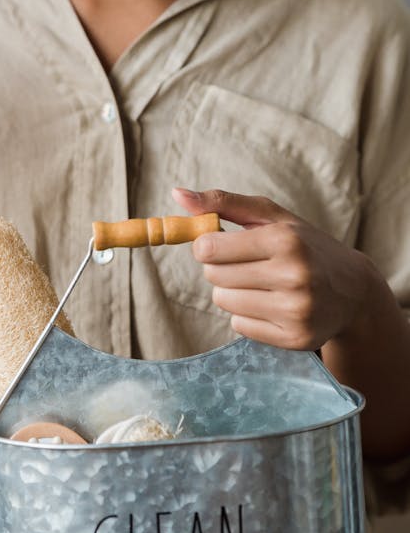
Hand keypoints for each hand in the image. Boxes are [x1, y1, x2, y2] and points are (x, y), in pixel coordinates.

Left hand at [171, 187, 371, 349]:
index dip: (207, 246)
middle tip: (247, 264)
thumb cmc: (303, 245)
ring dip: (232, 292)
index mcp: (286, 240)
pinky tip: (272, 305)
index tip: (220, 244)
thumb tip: (177, 194)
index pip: (209, 248)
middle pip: (214, 276)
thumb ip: (223, 203)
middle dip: (220, 268)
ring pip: (224, 302)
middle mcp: (294, 276)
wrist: (354, 291)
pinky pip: (240, 326)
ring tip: (261, 284)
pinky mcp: (295, 338)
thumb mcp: (271, 217)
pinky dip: (247, 315)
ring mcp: (296, 311)